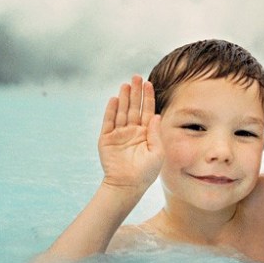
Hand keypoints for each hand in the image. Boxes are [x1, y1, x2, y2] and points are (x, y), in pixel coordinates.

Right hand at [97, 75, 163, 192]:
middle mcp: (132, 131)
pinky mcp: (106, 139)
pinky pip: (109, 122)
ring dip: (124, 98)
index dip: (148, 97)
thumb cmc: (146, 173)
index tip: (149, 84)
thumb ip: (156, 133)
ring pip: (122, 111)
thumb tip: (157, 115)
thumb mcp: (157, 152)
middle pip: (134, 107)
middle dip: (135, 92)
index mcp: (146, 134)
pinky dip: (111, 111)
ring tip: (126, 84)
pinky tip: (115, 99)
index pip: (147, 111)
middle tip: (136, 77)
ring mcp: (119, 134)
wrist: (127, 185)